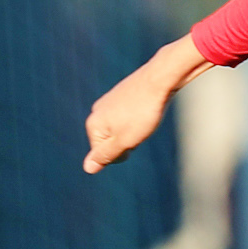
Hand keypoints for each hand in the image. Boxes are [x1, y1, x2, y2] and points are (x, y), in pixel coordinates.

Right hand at [83, 35, 210, 173]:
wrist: (160, 79)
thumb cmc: (143, 112)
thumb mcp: (125, 141)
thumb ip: (105, 155)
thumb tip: (87, 168)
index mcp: (93, 124)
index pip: (104, 155)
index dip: (123, 153)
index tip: (133, 139)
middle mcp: (97, 111)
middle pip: (112, 141)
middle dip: (128, 141)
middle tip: (141, 128)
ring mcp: (108, 101)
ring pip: (122, 129)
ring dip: (135, 130)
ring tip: (145, 117)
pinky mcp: (121, 94)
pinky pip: (129, 116)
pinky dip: (139, 117)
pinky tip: (148, 109)